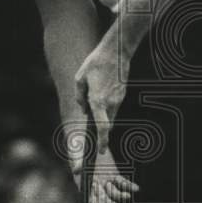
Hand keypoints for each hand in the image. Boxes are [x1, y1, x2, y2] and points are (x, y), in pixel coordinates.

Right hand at [72, 147, 138, 202]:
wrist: (89, 146)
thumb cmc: (81, 154)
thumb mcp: (78, 159)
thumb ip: (78, 166)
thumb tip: (76, 170)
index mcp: (86, 185)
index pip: (91, 197)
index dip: (96, 202)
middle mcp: (97, 185)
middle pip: (104, 197)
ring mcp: (106, 181)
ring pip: (114, 192)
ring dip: (121, 195)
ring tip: (127, 196)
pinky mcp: (114, 175)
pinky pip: (122, 183)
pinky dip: (129, 186)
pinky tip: (135, 188)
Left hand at [74, 35, 128, 153]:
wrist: (116, 51)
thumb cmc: (95, 63)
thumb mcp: (80, 78)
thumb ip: (79, 96)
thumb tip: (83, 109)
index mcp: (98, 101)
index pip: (102, 127)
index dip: (103, 141)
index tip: (102, 151)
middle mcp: (110, 103)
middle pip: (107, 124)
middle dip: (101, 129)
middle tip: (94, 133)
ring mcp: (118, 99)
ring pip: (110, 115)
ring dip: (103, 116)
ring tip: (95, 105)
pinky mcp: (122, 94)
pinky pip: (114, 106)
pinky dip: (107, 106)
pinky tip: (101, 95)